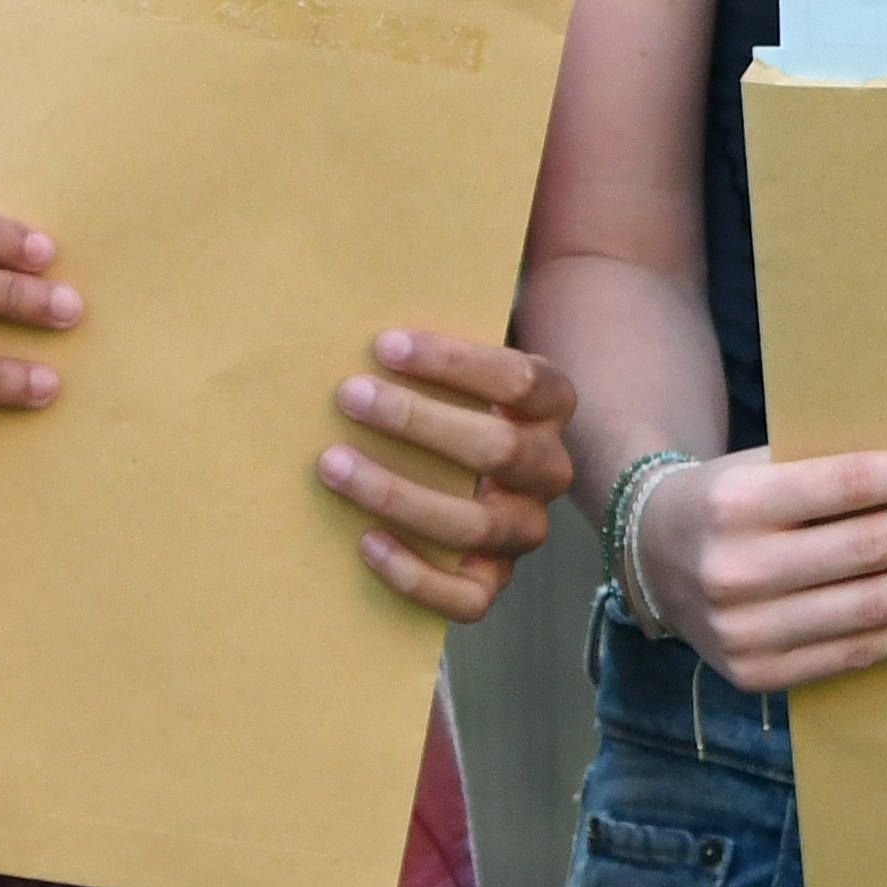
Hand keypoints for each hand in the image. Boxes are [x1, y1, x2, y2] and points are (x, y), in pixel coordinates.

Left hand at [320, 325, 580, 620]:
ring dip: (399, 493)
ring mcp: (524, 531)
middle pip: (499, 449)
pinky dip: (415, 574)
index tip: (384, 344)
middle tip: (348, 395)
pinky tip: (365, 540)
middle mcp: (549, 470)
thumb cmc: (446, 401)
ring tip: (334, 464)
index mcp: (552, 407)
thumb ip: (432, 344)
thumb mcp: (455, 366)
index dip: (454, 363)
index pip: (522, 380)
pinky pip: (468, 598)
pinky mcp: (494, 582)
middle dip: (417, 421)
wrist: (467, 473)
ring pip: (477, 525)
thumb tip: (360, 288)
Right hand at [643, 439, 886, 691]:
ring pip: (876, 607)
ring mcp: (744, 632)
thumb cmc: (734, 494)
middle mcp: (736, 570)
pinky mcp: (759, 675)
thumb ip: (839, 470)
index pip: (854, 484)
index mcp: (736, 501)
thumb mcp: (766, 462)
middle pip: (874, 549)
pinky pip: (861, 654)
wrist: (650, 553)